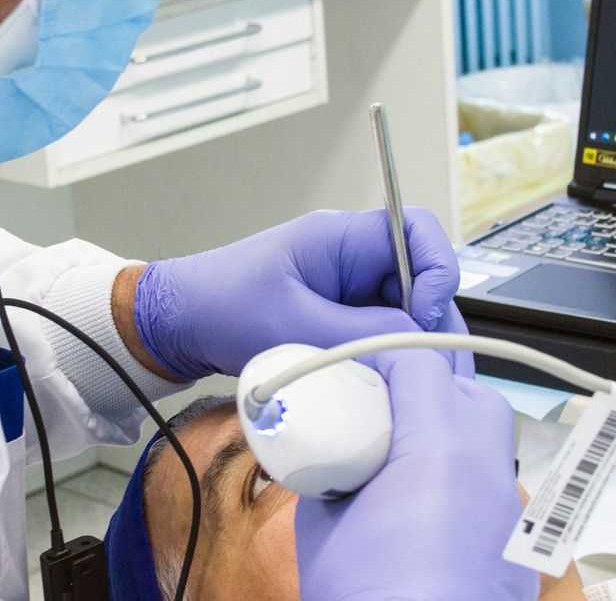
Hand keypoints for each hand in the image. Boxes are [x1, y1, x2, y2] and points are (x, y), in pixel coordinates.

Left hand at [133, 208, 471, 379]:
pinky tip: (374, 382)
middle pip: (421, 279)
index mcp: (342, 237)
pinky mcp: (340, 315)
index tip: (422, 320)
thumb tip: (419, 345)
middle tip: (416, 366)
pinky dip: (383, 356)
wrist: (179, 323)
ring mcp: (347, 287)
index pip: (418, 232)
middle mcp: (352, 257)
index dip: (437, 273)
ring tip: (393, 380)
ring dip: (404, 345)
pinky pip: (380, 331)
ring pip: (404, 311)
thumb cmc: (222, 308)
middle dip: (425, 322)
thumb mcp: (293, 325)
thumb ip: (361, 333)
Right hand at [295, 351, 538, 600]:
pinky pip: (495, 482)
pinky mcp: (517, 544)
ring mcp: (508, 507)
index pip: (419, 363)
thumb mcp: (322, 521)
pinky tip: (428, 498)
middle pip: (467, 388)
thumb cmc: (368, 600)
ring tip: (404, 450)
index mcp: (436, 449)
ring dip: (451, 425)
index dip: (384, 355)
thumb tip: (334, 448)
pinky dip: (465, 473)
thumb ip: (333, 465)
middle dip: (426, 383)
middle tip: (380, 405)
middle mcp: (485, 469)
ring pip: (489, 433)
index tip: (357, 369)